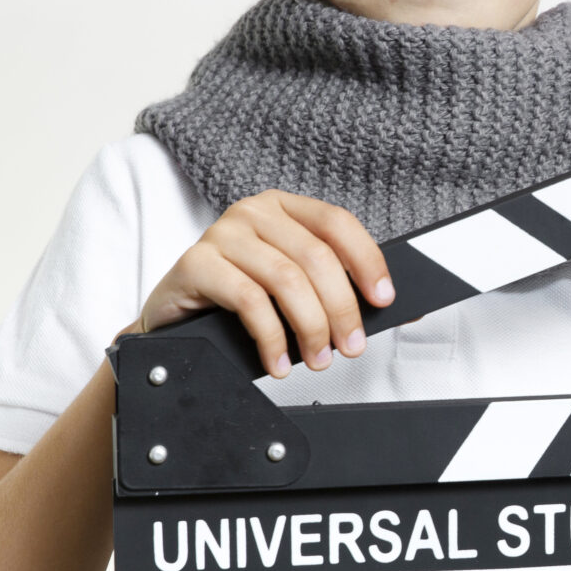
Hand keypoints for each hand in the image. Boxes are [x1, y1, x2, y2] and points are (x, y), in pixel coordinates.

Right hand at [135, 191, 392, 375]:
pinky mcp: (196, 262)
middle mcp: (254, 213)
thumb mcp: (290, 288)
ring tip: (316, 359)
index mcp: (284, 209)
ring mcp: (222, 233)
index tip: (384, 299)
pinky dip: (272, 339)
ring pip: (287, 279)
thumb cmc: (237, 302)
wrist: (174, 321)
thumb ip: (333, 289)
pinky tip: (278, 361)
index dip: (368, 261)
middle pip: (316, 257)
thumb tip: (396, 307)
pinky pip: (250, 301)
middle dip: (341, 309)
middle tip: (350, 347)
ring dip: (310, 328)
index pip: (337, 223)